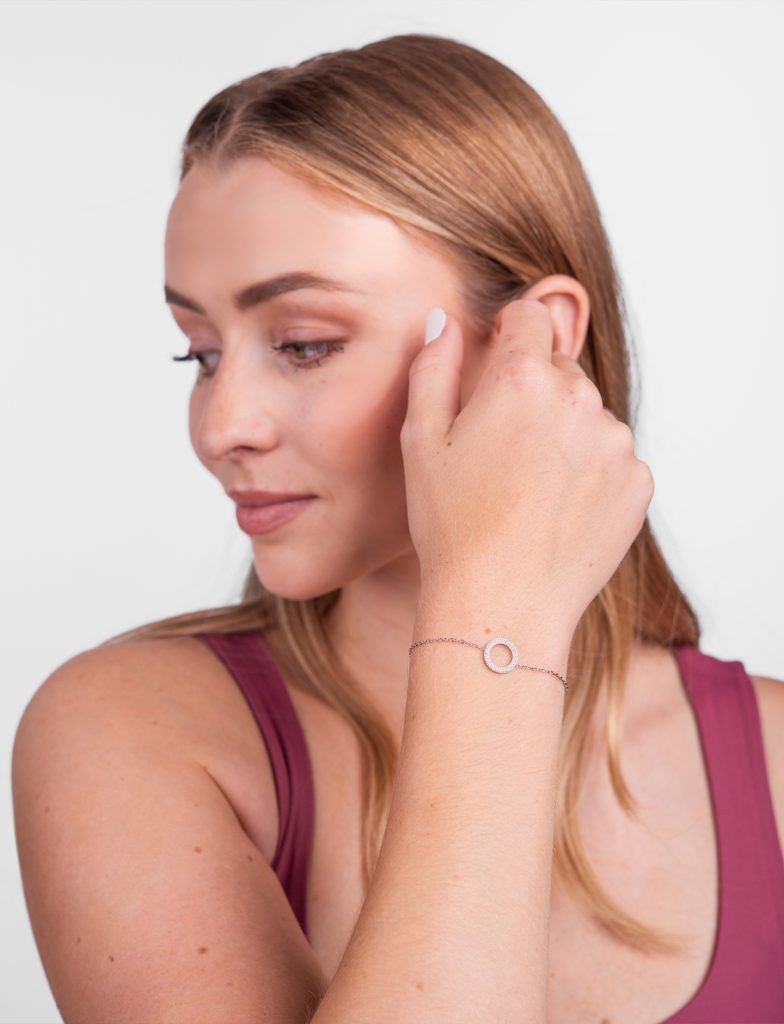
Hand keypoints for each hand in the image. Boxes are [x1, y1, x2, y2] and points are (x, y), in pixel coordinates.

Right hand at [400, 299, 653, 637]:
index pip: (532, 316)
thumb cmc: (451, 525)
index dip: (512, 332)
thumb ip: (433, 366)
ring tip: (529, 489)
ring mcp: (615, 442)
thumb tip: (444, 322)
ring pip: (589, 416)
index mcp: (521, 378)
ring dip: (565, 434)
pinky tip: (556, 510)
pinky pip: (613, 459)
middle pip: (561, 368)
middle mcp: (579, 399)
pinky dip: (590, 474)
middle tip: (502, 450)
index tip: (500, 362)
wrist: (501, 603)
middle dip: (535, 392)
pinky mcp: (638, 483)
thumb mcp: (420, 439)